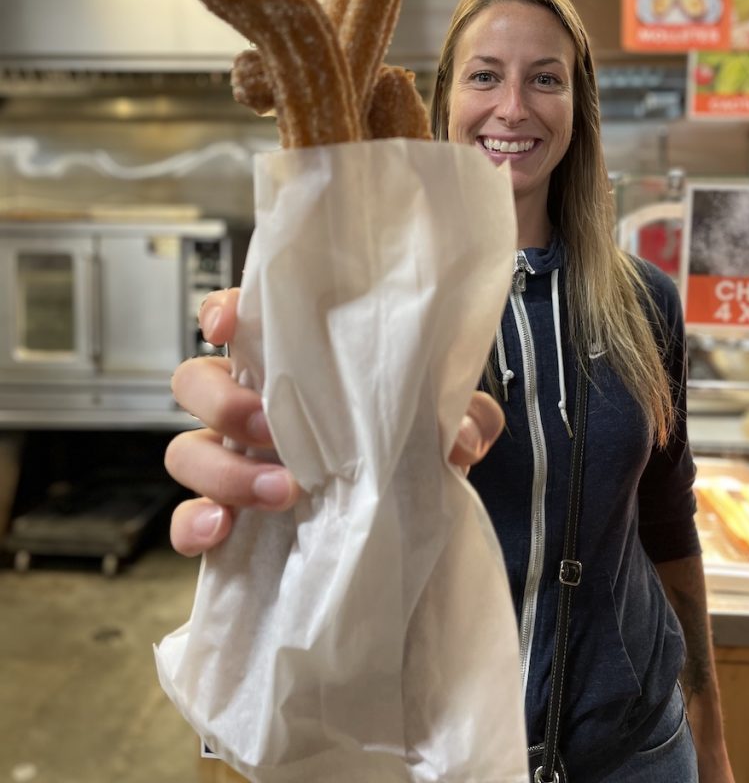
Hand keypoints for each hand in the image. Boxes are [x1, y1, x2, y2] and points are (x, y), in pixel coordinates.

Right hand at [166, 288, 503, 556]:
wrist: (391, 525)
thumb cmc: (400, 448)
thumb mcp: (439, 424)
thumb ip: (462, 416)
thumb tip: (466, 437)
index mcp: (291, 367)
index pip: (239, 321)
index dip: (223, 314)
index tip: (227, 325)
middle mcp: (248, 408)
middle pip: (194, 382)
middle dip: (224, 401)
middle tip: (272, 428)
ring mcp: (230, 462)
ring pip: (185, 450)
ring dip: (223, 469)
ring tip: (281, 492)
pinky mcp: (225, 517)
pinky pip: (185, 521)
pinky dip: (194, 524)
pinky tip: (223, 531)